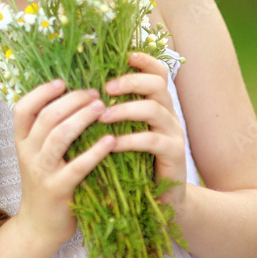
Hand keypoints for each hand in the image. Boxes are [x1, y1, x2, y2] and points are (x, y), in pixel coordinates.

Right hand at [11, 79, 115, 247]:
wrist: (40, 225)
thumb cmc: (47, 181)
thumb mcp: (39, 153)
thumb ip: (49, 129)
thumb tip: (75, 94)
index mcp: (22, 140)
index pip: (23, 108)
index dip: (42, 91)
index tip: (63, 81)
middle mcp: (28, 153)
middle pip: (46, 117)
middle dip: (72, 100)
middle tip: (95, 92)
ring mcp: (41, 172)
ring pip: (59, 136)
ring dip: (82, 118)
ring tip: (102, 107)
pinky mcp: (58, 190)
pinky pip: (77, 166)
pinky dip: (95, 151)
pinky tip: (111, 140)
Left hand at [99, 51, 187, 212]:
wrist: (159, 202)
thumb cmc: (134, 163)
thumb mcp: (123, 133)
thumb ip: (112, 112)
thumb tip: (82, 90)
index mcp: (156, 104)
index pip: (157, 72)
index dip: (144, 60)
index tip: (124, 56)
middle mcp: (168, 114)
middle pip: (157, 84)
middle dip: (130, 81)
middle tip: (105, 88)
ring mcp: (173, 134)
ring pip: (154, 109)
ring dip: (125, 109)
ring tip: (101, 116)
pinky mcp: (174, 155)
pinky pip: (153, 141)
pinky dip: (130, 140)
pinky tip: (112, 144)